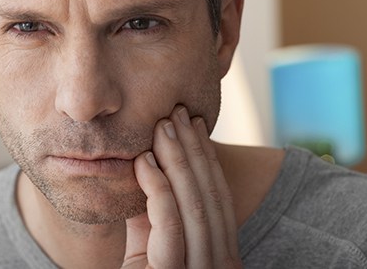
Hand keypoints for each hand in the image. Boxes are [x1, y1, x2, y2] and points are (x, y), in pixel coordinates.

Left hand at [122, 106, 241, 267]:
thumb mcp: (149, 245)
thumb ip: (153, 214)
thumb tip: (148, 166)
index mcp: (223, 255)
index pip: (220, 196)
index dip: (208, 157)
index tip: (196, 123)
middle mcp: (222, 264)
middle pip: (210, 195)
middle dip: (193, 148)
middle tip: (178, 112)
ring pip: (194, 204)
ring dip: (177, 159)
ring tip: (163, 125)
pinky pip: (169, 222)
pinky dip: (157, 187)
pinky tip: (144, 160)